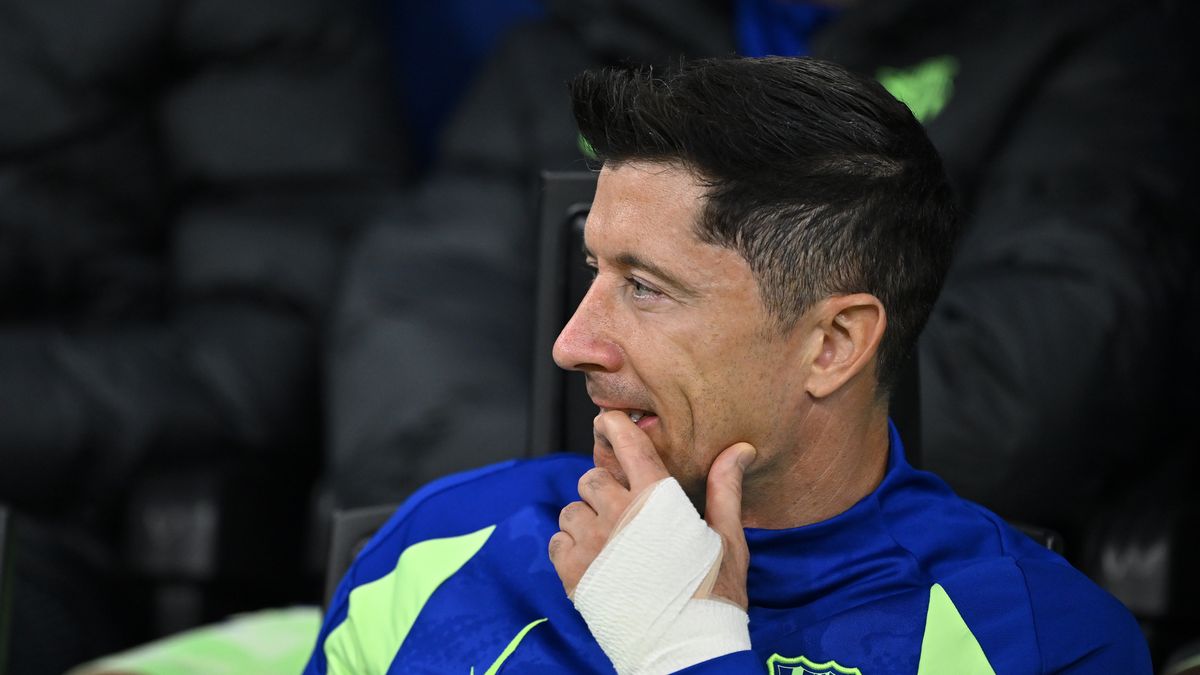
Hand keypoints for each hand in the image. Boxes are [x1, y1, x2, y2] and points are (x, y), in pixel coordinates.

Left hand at [548, 410, 755, 607]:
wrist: (687, 649)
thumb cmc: (714, 593)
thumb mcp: (727, 539)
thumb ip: (725, 488)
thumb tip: (739, 448)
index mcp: (657, 500)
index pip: (629, 444)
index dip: (615, 426)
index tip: (609, 422)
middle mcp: (620, 514)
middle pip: (593, 477)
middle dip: (605, 489)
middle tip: (623, 512)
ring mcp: (593, 543)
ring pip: (572, 509)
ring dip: (586, 519)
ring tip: (609, 541)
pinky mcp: (574, 573)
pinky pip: (558, 541)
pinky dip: (571, 547)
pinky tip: (594, 561)